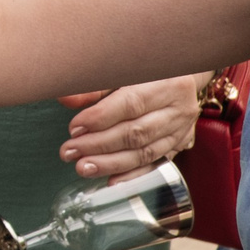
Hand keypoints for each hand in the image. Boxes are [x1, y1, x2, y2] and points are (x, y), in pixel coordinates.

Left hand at [58, 75, 205, 177]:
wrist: (182, 73)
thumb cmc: (146, 69)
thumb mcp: (122, 70)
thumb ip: (95, 86)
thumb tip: (66, 99)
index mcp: (167, 82)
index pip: (131, 104)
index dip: (100, 118)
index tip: (74, 128)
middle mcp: (179, 108)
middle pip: (137, 132)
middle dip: (99, 145)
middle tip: (70, 152)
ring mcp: (181, 129)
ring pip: (145, 152)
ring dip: (111, 163)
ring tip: (83, 167)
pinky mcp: (179, 143)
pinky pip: (155, 163)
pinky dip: (132, 174)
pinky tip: (111, 180)